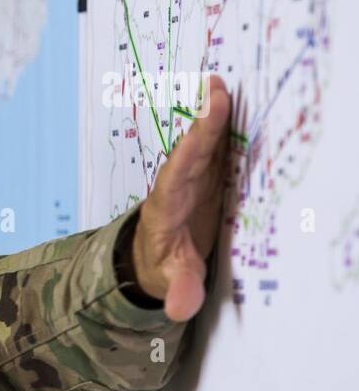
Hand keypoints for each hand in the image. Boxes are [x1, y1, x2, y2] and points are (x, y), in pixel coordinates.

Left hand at [131, 74, 233, 321]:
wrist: (152, 260)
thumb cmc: (161, 267)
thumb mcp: (171, 281)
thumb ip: (179, 290)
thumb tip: (180, 308)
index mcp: (167, 206)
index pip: (179, 172)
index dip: (193, 146)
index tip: (204, 122)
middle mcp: (178, 184)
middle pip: (193, 149)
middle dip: (204, 120)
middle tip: (217, 87)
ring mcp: (194, 178)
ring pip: (206, 143)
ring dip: (215, 114)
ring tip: (222, 81)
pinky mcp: (209, 178)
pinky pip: (220, 149)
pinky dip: (228, 127)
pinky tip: (238, 100)